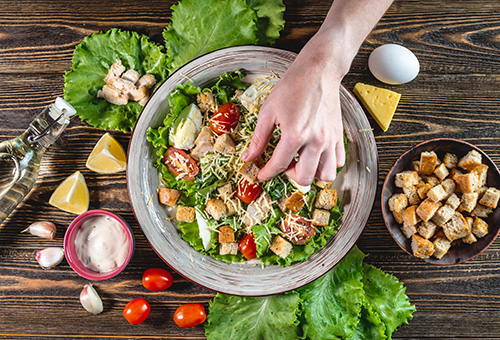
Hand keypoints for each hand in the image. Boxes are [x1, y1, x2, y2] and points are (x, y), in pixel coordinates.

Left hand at [241, 32, 347, 185]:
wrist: (318, 71)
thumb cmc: (293, 86)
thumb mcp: (268, 111)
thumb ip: (259, 138)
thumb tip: (248, 157)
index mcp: (295, 134)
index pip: (278, 166)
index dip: (267, 174)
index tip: (262, 175)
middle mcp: (315, 140)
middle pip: (304, 177)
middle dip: (289, 175)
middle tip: (283, 164)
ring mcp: (330, 139)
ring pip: (326, 175)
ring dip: (312, 173)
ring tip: (302, 162)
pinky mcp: (339, 135)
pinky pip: (339, 162)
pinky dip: (328, 164)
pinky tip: (316, 155)